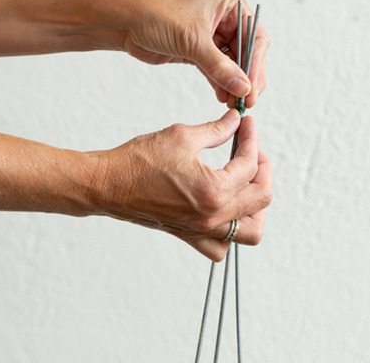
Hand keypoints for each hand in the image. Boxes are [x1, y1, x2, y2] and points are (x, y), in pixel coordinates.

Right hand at [89, 110, 271, 260]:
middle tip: (252, 150)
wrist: (107, 185)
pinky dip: (232, 230)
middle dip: (263, 169)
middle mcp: (212, 218)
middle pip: (261, 198)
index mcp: (214, 191)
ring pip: (250, 231)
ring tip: (246, 182)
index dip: (251, 138)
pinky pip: (223, 246)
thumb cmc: (138, 162)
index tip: (246, 124)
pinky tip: (225, 206)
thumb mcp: (182, 136)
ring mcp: (201, 231)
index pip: (250, 165)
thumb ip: (216, 130)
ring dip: (256, 206)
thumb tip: (236, 122)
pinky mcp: (190, 235)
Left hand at [119, 0, 268, 107]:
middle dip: (245, 77)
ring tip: (233, 103)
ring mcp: (210, 34)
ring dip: (233, 83)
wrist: (122, 19)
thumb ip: (219, 66)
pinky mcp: (197, 49)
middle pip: (246, 52)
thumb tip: (243, 87)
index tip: (253, 88)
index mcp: (229, 2)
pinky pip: (216, 69)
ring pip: (231, 63)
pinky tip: (222, 97)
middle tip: (246, 100)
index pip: (254, 36)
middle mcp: (223, 17)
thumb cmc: (154, 13)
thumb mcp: (192, 40)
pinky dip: (220, 83)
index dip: (256, 64)